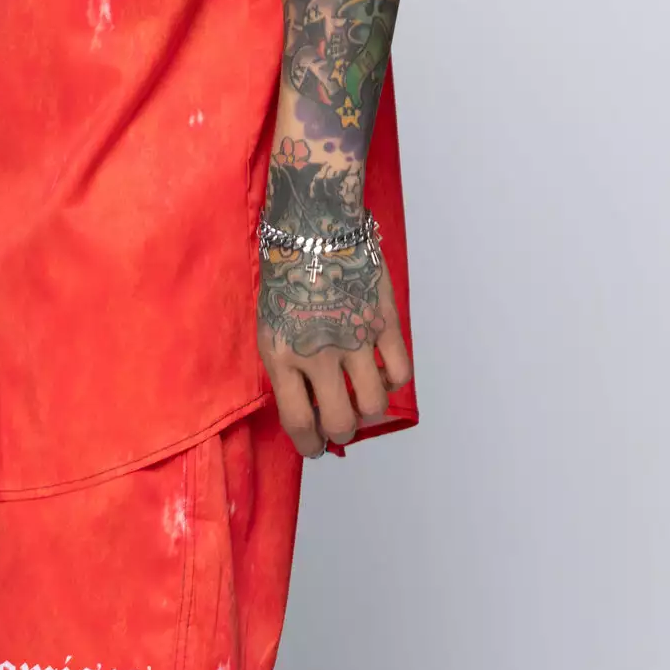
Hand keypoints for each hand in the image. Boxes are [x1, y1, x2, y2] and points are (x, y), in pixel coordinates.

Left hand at [256, 238, 411, 458]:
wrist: (314, 222)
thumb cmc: (284, 273)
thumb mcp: (269, 326)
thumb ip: (286, 367)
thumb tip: (309, 404)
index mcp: (283, 356)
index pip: (299, 422)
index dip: (310, 445)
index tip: (315, 447)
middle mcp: (320, 354)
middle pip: (341, 421)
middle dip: (341, 432)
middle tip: (340, 424)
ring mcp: (356, 338)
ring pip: (374, 404)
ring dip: (369, 412)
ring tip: (362, 402)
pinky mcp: (385, 321)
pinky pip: (400, 372)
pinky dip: (393, 380)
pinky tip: (382, 372)